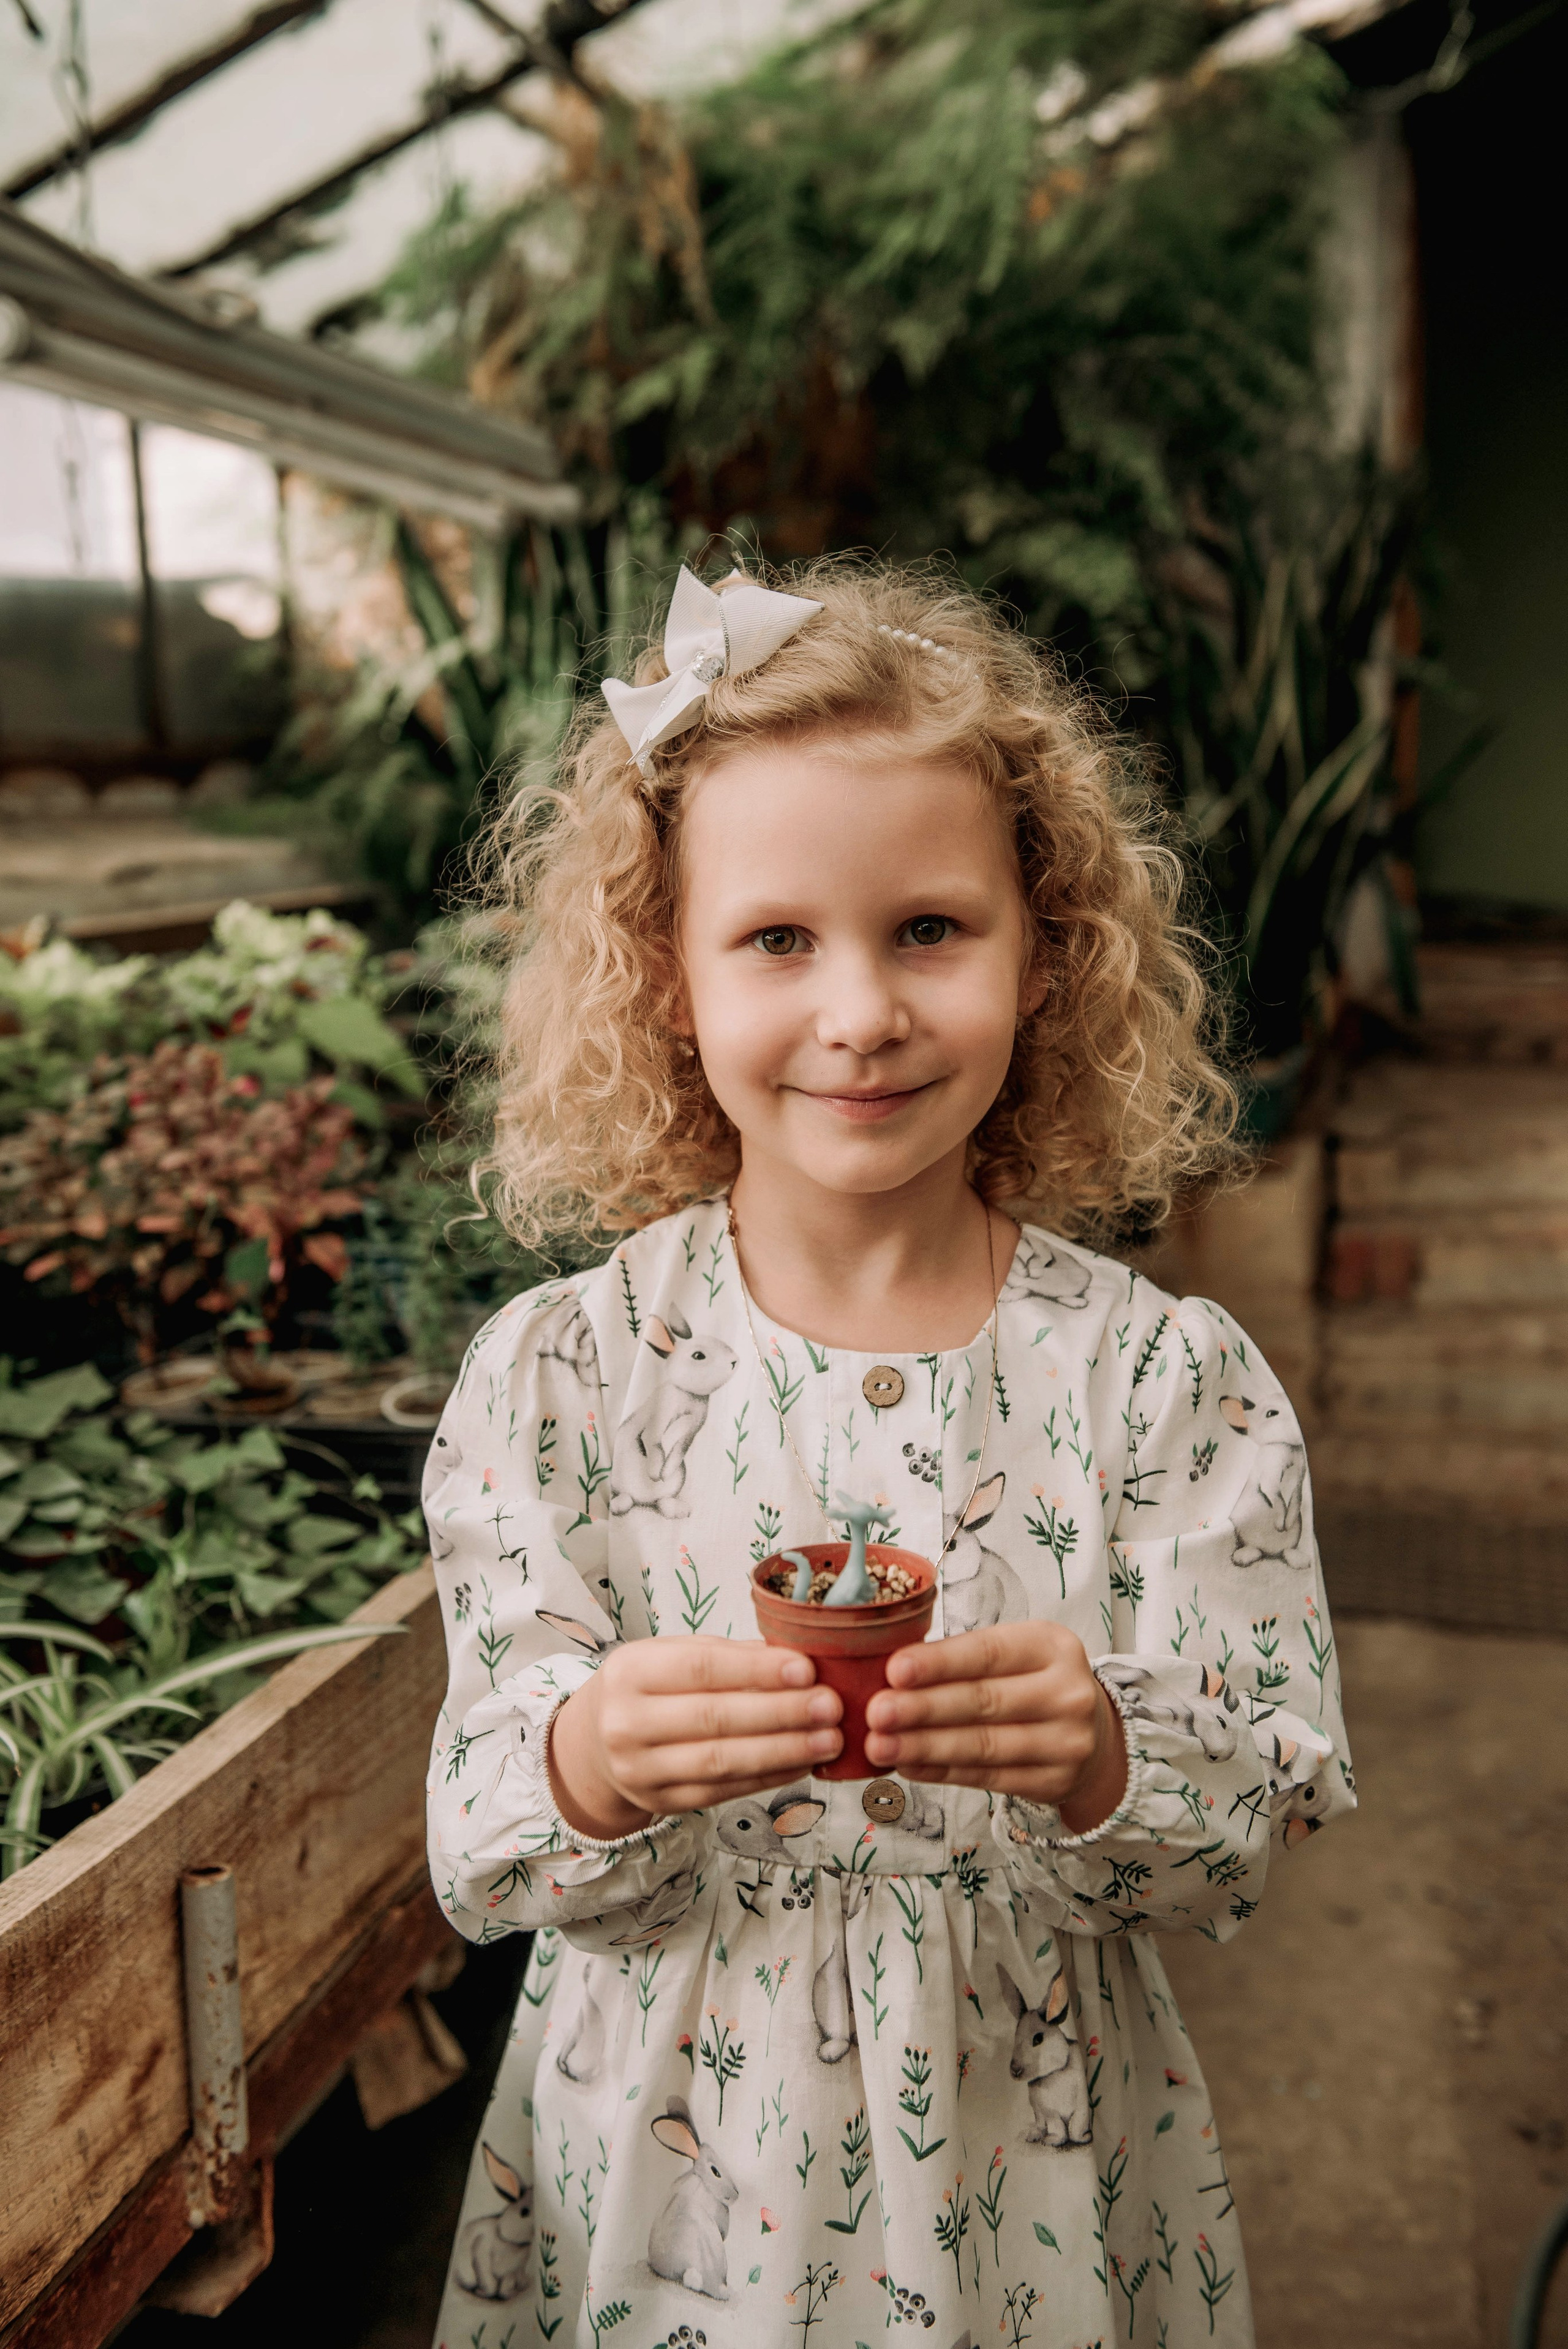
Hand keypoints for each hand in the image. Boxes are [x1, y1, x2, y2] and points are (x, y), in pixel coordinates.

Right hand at [548, 1636, 842, 1838]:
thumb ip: (728, 1656)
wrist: (595, 1743)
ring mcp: (640, 1770)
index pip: (700, 1669)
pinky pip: (723, 1791)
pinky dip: (768, 1777)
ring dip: (783, 1751)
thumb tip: (796, 1654)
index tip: (807, 1669)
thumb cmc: (649, 1687)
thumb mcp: (672, 1655)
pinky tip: (802, 1763)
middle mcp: (626, 1723)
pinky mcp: (660, 1802)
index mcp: (631, 1671)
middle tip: (831, 1706)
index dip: (756, 1670)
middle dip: (781, 1713)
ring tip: (829, 1740)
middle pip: (715, 1718)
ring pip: (721, 1761)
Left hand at [863, 1622, 1127, 1832]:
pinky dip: (942, 1772)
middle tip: (876, 1713)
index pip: (989, 1652)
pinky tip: (908, 1765)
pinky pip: (988, 1778)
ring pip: (983, 1746)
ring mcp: (1067, 1743)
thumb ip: (964, 1658)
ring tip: (880, 1746)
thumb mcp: (1016, 1653)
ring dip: (924, 1747)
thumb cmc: (1035, 1682)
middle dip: (922, 1708)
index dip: (940, 1663)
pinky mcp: (1054, 1782)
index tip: (894, 1670)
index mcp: (1053, 1645)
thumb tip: (891, 1672)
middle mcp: (1068, 1693)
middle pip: (984, 1701)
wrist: (1095, 1735)